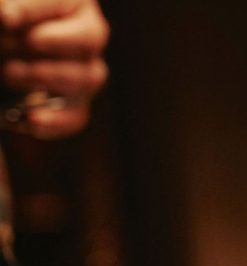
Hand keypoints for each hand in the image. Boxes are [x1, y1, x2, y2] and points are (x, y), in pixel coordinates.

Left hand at [0, 0, 108, 138]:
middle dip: (40, 45)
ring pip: (86, 79)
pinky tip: (33, 119)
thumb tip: (8, 16)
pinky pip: (78, 117)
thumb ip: (11, 6)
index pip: (60, 3)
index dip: (31, 11)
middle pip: (87, 42)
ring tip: (8, 73)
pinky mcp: (76, 105)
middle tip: (3, 44)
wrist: (5, 48)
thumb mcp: (7, 8)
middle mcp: (87, 37)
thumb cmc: (8, 20)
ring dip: (43, 77)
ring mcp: (85, 73)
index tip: (5, 18)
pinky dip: (57, 121)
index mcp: (72, 3)